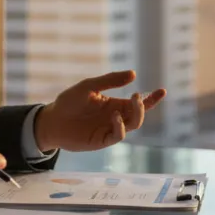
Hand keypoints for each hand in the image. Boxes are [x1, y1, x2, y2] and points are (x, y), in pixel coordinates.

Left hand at [35, 70, 165, 151]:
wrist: (51, 120)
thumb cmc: (69, 102)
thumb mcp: (89, 86)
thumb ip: (109, 80)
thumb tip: (133, 74)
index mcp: (115, 104)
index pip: (138, 102)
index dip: (152, 98)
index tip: (162, 91)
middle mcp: (116, 117)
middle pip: (139, 114)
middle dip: (144, 106)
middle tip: (137, 96)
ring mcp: (110, 129)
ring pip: (133, 125)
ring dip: (135, 115)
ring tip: (128, 103)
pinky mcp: (102, 140)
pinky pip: (118, 135)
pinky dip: (120, 127)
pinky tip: (115, 117)